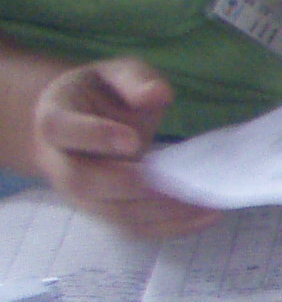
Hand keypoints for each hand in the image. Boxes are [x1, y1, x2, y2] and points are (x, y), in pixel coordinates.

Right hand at [27, 58, 213, 237]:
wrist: (79, 124)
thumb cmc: (100, 95)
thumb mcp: (115, 74)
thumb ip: (134, 80)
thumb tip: (157, 94)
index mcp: (57, 119)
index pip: (63, 130)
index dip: (95, 136)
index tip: (133, 140)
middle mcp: (60, 162)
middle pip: (83, 181)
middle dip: (131, 185)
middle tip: (178, 182)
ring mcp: (80, 193)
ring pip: (110, 212)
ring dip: (158, 213)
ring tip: (204, 204)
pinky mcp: (104, 211)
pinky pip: (132, 227)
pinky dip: (169, 227)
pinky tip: (204, 215)